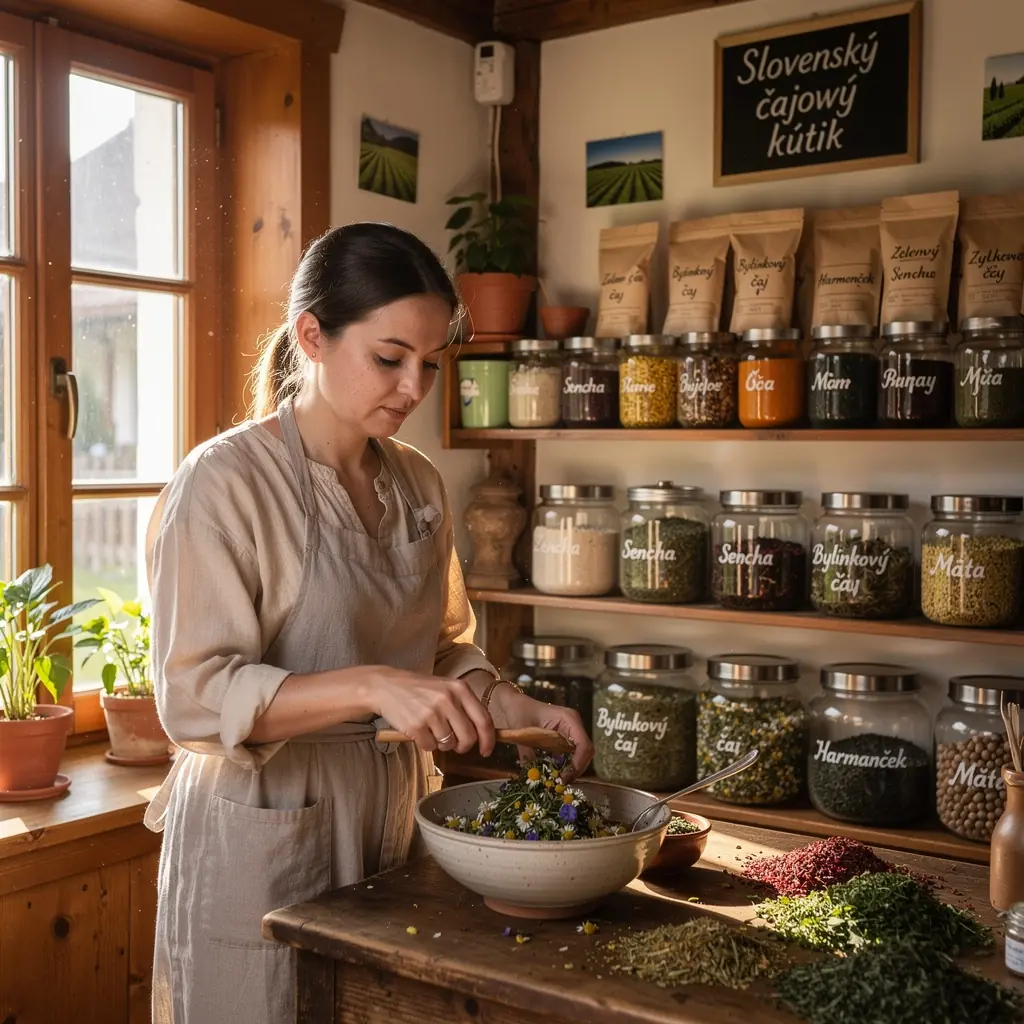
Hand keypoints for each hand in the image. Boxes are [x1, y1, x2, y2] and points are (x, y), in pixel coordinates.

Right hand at [371, 667, 495, 756]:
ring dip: (442, 744)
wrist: (386, 686)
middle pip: (468, 737)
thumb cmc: (419, 690)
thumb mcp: (446, 689)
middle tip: (454, 744)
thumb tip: (483, 734)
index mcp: (460, 689)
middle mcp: (448, 700)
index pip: (484, 720)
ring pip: (449, 744)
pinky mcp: (416, 726)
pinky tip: (419, 730)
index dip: (488, 739)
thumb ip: (464, 707)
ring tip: (431, 729)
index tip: (486, 750)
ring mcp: (432, 713)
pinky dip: (426, 744)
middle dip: (463, 746)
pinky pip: (430, 747)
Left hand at [491, 684, 593, 780]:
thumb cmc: (519, 712)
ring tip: (557, 780)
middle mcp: (574, 725)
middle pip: (585, 752)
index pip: (583, 744)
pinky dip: (565, 766)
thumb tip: (532, 776)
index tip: (564, 777)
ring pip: (580, 755)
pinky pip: (572, 755)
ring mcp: (571, 731)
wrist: (514, 704)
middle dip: (575, 769)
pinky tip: (554, 773)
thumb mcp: (522, 732)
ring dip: (571, 769)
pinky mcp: (566, 738)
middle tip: (560, 783)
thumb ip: (527, 753)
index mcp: (568, 719)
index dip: (578, 764)